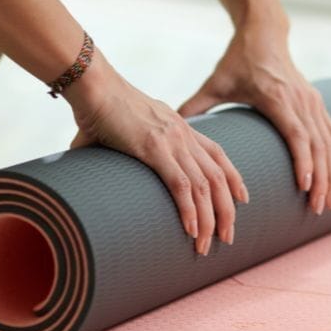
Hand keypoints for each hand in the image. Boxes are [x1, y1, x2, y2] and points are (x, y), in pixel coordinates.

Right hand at [65, 56, 248, 255]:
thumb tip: (86, 161)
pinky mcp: (154, 148)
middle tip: (227, 237)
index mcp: (180, 126)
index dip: (234, 178)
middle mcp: (183, 133)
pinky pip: (180, 184)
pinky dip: (189, 210)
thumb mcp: (123, 127)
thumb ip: (118, 147)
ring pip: (203, 186)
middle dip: (226, 210)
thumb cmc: (99, 106)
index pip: (218, 154)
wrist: (92, 85)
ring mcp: (171, 141)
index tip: (243, 199)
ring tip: (207, 244)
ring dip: (208, 219)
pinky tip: (190, 229)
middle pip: (218, 176)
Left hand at [178, 27, 330, 213]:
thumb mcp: (216, 82)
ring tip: (329, 202)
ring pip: (329, 142)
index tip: (304, 186)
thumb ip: (195, 106)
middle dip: (322, 178)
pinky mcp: (317, 102)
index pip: (296, 133)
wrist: (264, 33)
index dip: (303, 160)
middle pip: (318, 144)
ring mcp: (312, 100)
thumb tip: (171, 129)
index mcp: (276, 96)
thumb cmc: (238, 60)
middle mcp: (299, 99)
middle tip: (319, 208)